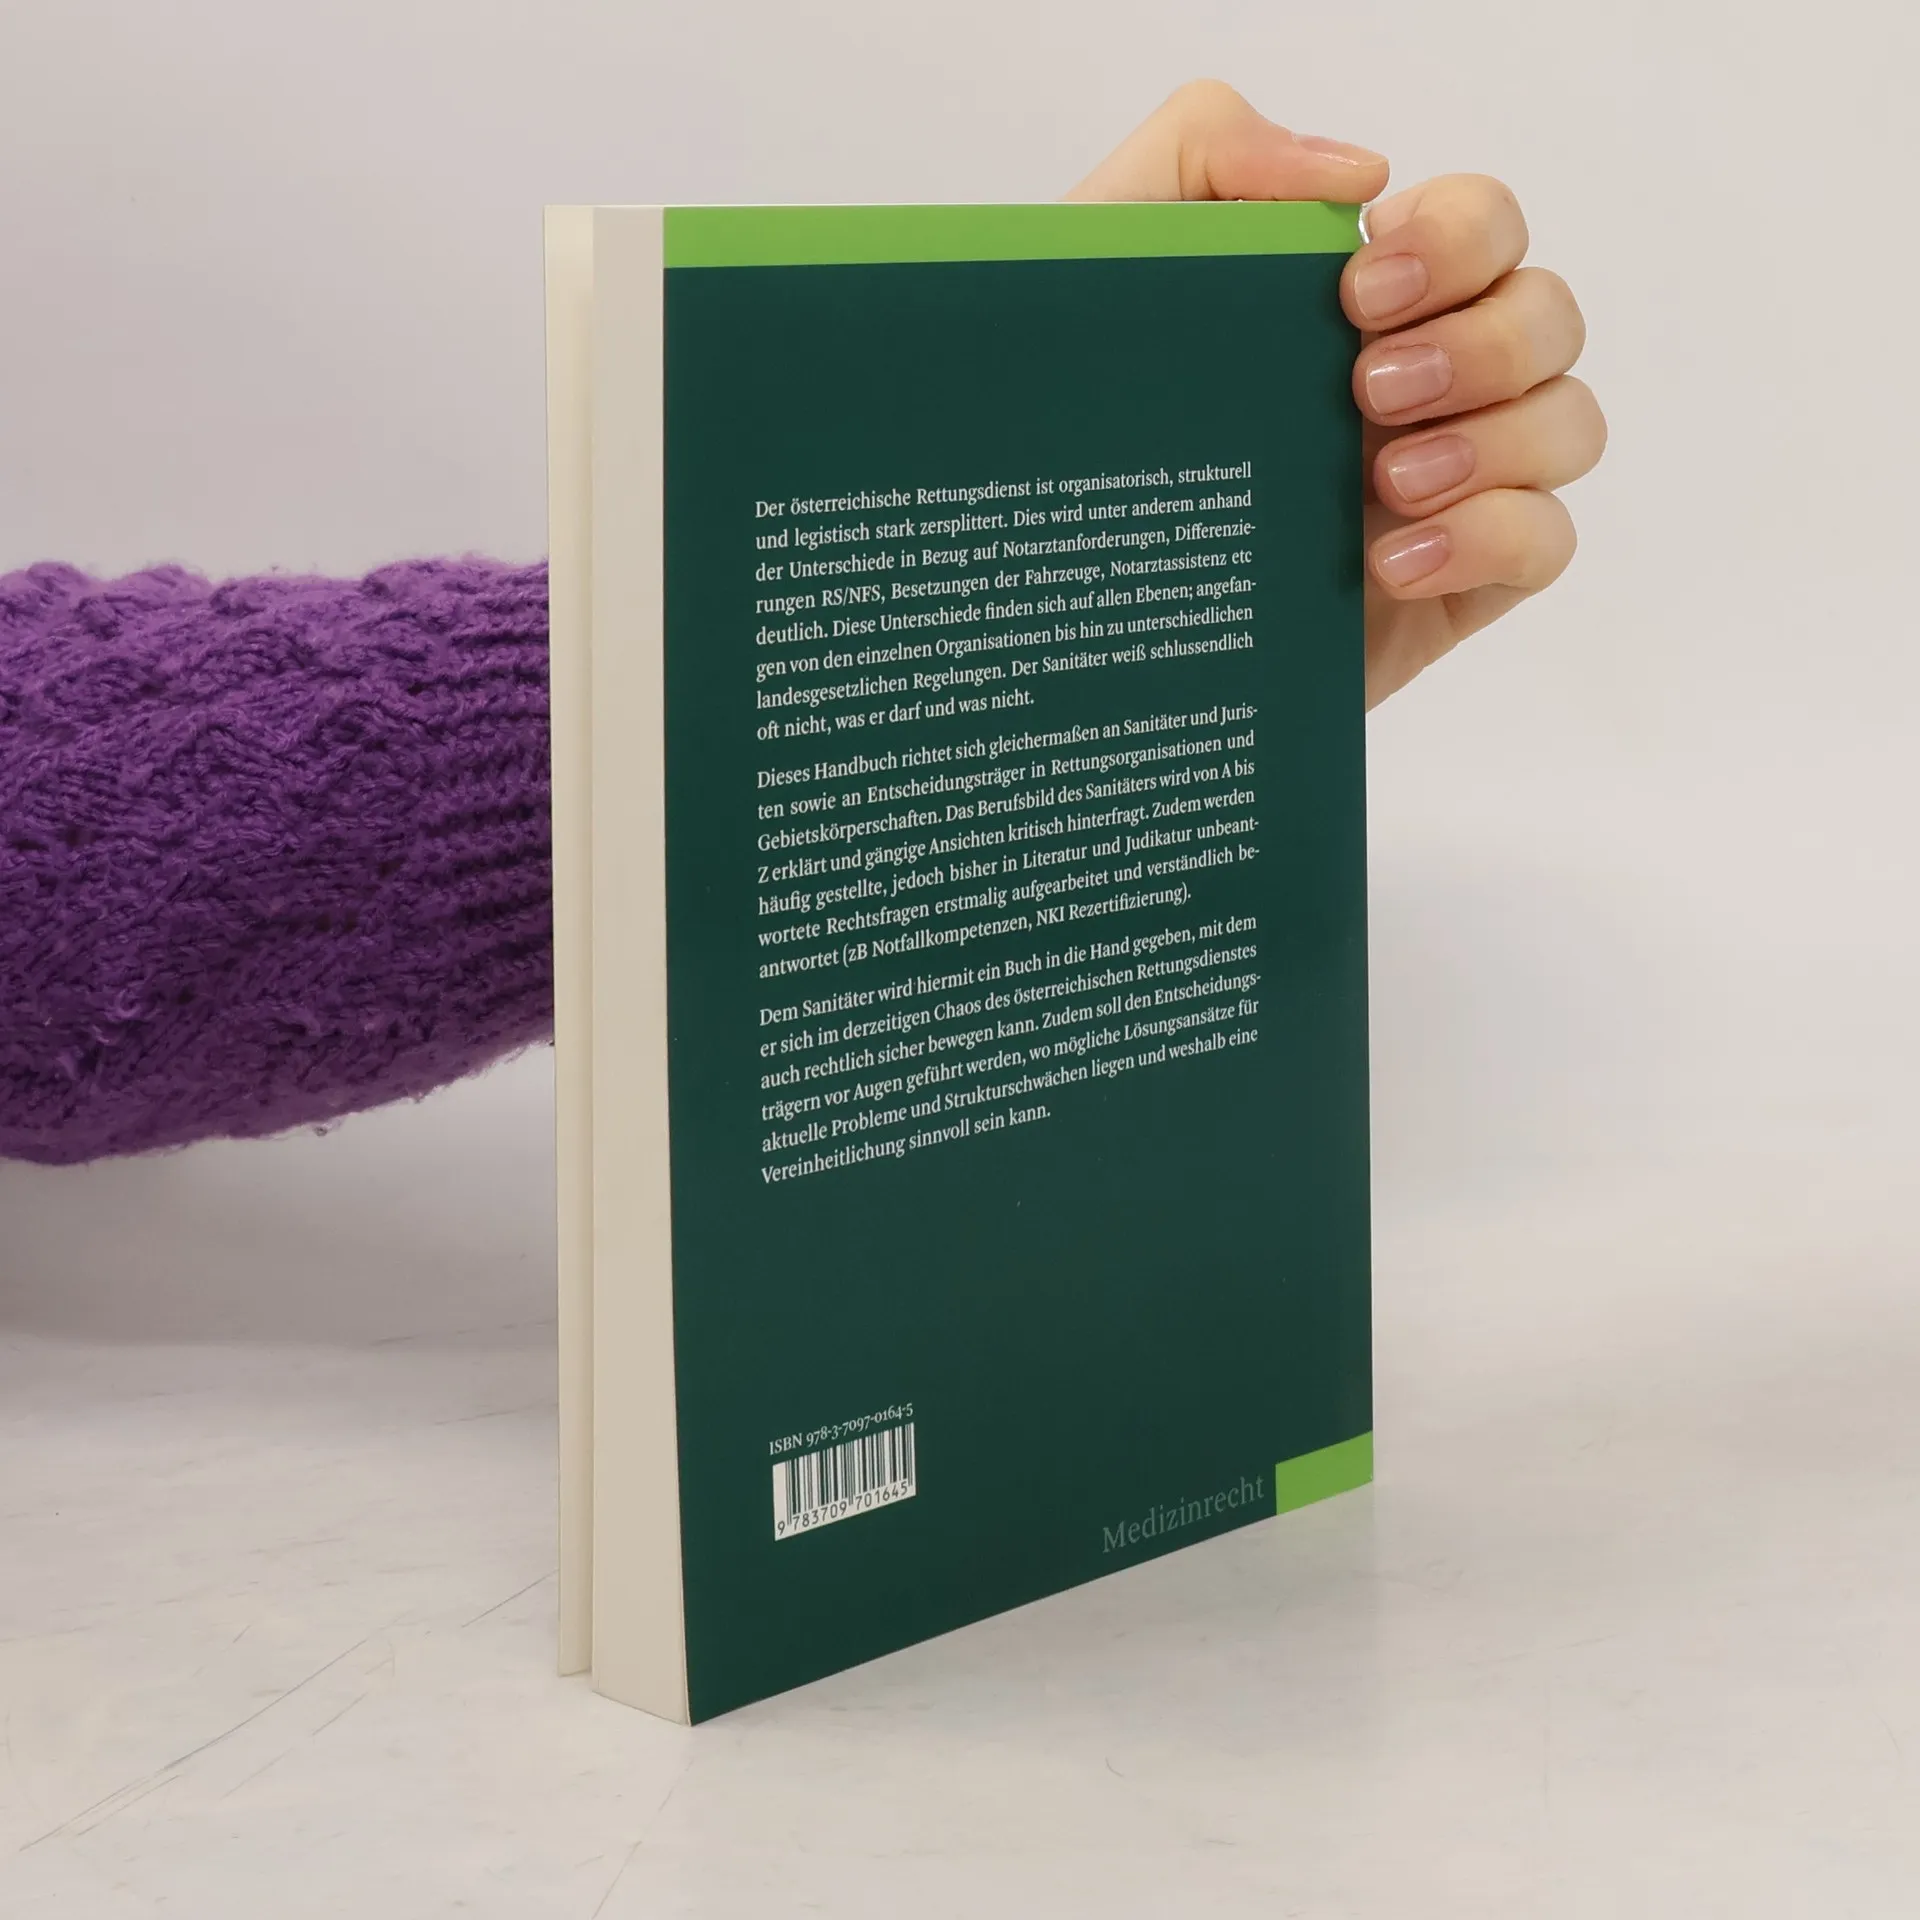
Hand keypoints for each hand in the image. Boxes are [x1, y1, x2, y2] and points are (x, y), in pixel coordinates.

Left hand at [1070, 82, 1604, 707]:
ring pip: (1569, 422)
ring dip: (1497, 440)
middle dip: (1480, 343)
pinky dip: (1491, 538)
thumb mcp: (1110, 257)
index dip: (1457, 240)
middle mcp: (1430, 378)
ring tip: (1385, 483)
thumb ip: (1206, 149)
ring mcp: (1452, 481)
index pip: (1484, 224)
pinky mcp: (1456, 581)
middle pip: (1548, 316)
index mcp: (1369, 298)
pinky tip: (1392, 562)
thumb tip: (1362, 170)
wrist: (1072, 595)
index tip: (1358, 289)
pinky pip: (1547, 541)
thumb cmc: (1093, 420)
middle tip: (1368, 391)